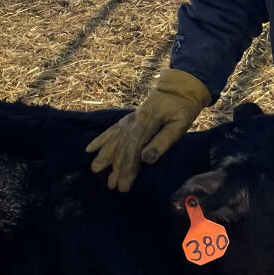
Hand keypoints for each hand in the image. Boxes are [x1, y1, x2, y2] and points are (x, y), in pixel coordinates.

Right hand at [86, 69, 210, 190]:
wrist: (178, 88)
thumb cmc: (183, 108)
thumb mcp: (180, 124)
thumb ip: (163, 141)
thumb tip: (147, 159)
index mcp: (147, 123)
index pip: (134, 149)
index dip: (128, 168)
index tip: (123, 184)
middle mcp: (134, 122)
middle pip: (122, 147)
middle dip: (116, 167)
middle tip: (111, 186)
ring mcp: (130, 120)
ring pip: (114, 140)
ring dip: (105, 156)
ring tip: (96, 169)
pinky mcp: (129, 119)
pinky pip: (112, 130)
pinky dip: (101, 139)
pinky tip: (90, 149)